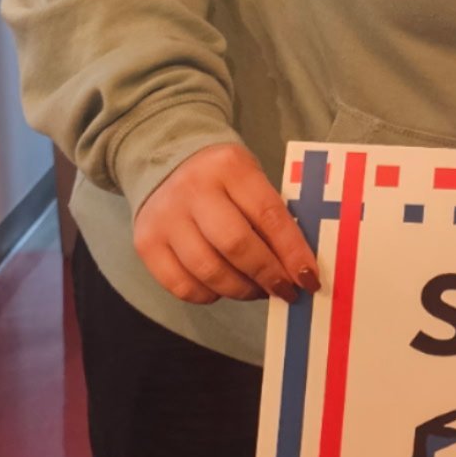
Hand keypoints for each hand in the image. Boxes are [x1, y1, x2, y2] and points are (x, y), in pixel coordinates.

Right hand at [133, 142, 319, 304]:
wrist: (166, 161)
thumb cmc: (223, 179)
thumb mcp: (251, 179)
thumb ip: (272, 215)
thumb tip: (299, 267)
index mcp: (230, 167)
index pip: (269, 215)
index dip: (293, 252)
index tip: (310, 278)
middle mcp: (193, 189)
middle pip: (236, 245)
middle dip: (268, 275)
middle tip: (286, 290)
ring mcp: (165, 217)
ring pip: (209, 271)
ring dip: (241, 290)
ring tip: (258, 290)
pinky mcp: (146, 243)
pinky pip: (182, 286)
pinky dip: (209, 295)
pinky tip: (224, 288)